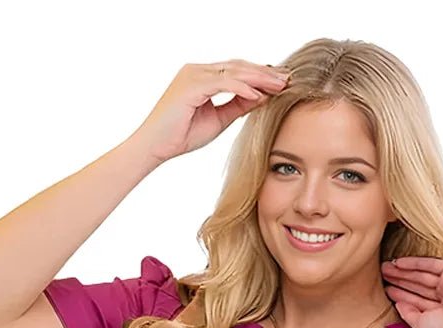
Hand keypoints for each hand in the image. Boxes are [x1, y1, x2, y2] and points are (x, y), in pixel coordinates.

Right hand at [137, 59, 290, 163]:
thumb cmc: (180, 135)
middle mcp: (198, 70)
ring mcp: (194, 74)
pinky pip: (223, 83)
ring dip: (259, 78)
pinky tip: (259, 95)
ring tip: (279, 85)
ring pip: (233, 71)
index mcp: (203, 76)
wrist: (155, 147)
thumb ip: (237, 106)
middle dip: (264, 73)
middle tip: (288, 79)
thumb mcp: (218, 120)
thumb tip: (261, 98)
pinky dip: (242, 88)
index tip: (281, 83)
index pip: (237, 71)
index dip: (260, 76)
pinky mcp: (191, 84)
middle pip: (238, 66)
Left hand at [381, 257, 442, 327]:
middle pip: (419, 285)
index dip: (402, 294)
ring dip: (404, 271)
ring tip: (385, 268)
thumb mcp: (420, 325)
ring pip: (422, 275)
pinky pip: (430, 264)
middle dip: (400, 279)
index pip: (418, 299)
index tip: (387, 290)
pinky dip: (414, 263)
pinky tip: (398, 262)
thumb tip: (398, 304)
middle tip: (383, 274)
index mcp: (442, 311)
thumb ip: (409, 314)